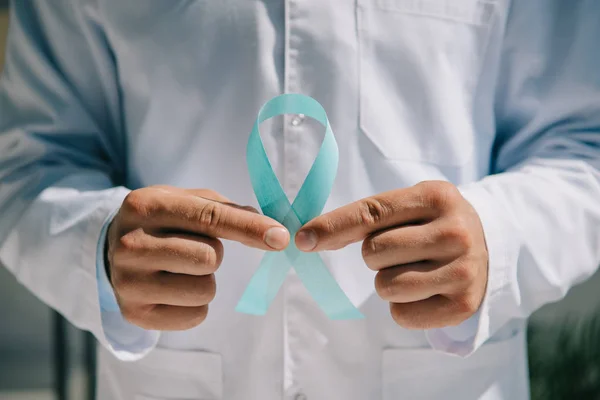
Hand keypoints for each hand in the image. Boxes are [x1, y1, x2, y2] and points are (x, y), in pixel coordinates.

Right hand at [106, 186, 288, 329]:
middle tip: (193, 248)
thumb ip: (226, 210)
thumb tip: (270, 231)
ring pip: (205, 290)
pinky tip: (174, 289)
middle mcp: (131, 244)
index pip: (210, 218)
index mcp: (147, 206)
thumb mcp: (185, 201)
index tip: (280, 237)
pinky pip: (195, 316)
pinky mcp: (134, 313)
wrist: (111, 249)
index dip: (250, 228)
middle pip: (209, 258)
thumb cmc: (162, 221)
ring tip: (181, 269)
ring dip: (206, 281)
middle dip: (215, 255)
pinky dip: (196, 305)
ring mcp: (128, 282)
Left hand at [295, 181, 487, 328]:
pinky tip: (425, 291)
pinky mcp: (464, 305)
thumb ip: (363, 219)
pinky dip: (403, 307)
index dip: (333, 226)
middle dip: (375, 255)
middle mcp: (455, 232)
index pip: (372, 213)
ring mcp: (464, 270)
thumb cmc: (433, 224)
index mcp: (436, 196)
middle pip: (374, 253)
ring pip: (386, 287)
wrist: (491, 246)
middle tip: (403, 250)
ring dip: (388, 282)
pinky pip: (401, 315)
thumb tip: (309, 238)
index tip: (303, 239)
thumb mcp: (409, 206)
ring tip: (414, 269)